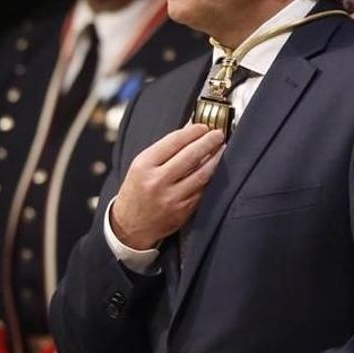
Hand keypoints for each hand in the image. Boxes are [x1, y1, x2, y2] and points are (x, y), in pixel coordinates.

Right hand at [111, 123, 225, 250]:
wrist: (130, 226)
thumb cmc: (137, 191)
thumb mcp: (141, 166)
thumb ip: (164, 150)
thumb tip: (189, 129)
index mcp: (144, 165)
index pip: (174, 141)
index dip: (192, 131)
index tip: (203, 126)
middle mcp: (157, 181)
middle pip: (190, 156)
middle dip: (208, 142)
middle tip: (219, 134)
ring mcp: (172, 197)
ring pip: (202, 174)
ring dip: (216, 159)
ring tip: (223, 148)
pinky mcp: (184, 210)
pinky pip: (203, 189)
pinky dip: (212, 177)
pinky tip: (217, 168)